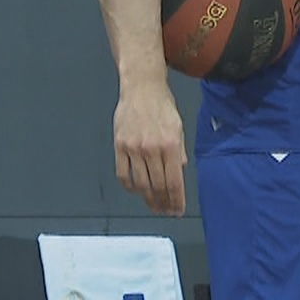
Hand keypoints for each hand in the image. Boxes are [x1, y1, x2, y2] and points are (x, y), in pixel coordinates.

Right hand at [113, 75, 187, 215]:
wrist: (142, 88)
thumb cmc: (162, 105)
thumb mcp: (179, 127)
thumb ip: (179, 150)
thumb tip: (179, 171)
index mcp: (170, 144)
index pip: (174, 181)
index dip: (176, 200)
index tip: (177, 210)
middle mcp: (152, 149)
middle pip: (158, 186)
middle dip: (163, 203)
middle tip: (166, 211)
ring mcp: (134, 148)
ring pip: (141, 184)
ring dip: (148, 199)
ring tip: (153, 206)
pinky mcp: (119, 146)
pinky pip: (123, 174)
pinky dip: (130, 186)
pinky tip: (136, 190)